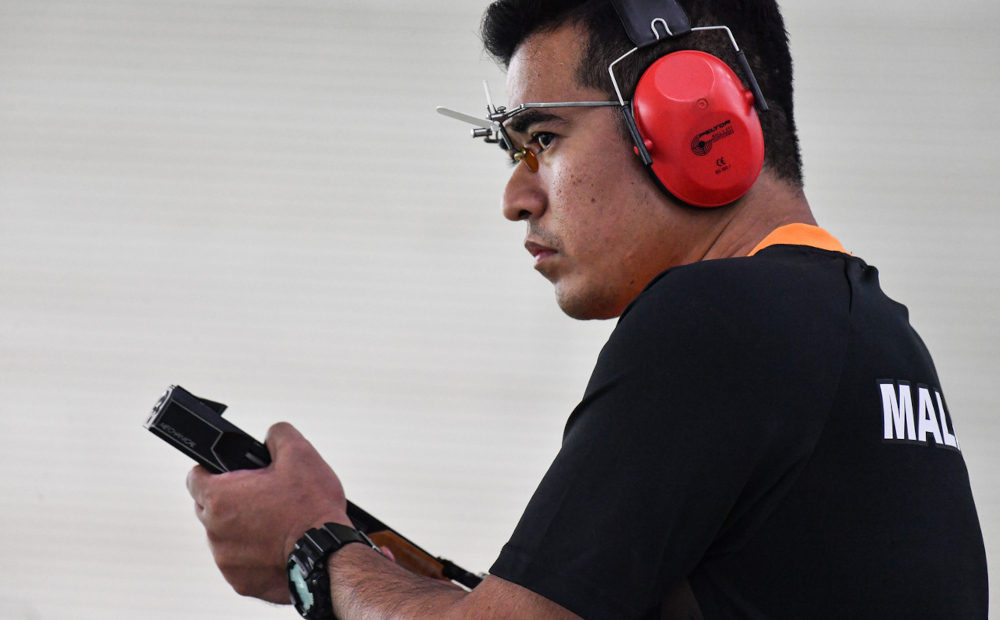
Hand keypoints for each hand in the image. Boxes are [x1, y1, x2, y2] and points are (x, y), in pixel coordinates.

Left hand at [186, 422, 350, 602]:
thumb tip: (271, 434)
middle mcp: (214, 531)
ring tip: (274, 523)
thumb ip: (278, 434)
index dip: (211, 469)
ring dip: (242, 528)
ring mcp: (226, 560)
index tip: (229, 472)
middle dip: (230, 499)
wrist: (329, 556)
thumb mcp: (300, 453)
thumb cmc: (312, 508)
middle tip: (261, 495)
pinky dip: (254, 554)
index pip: (195, 476)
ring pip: (225, 537)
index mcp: (220, 498)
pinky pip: (240, 563)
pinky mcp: (240, 582)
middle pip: (209, 507)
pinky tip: (278, 546)